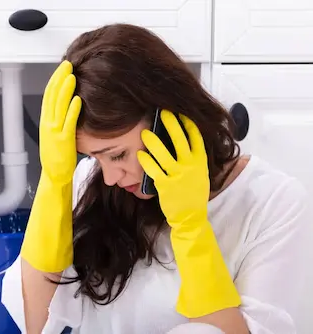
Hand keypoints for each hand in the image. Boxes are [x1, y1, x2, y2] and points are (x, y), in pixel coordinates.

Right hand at [39, 60, 81, 184]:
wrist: (54, 175)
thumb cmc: (58, 156)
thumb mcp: (55, 133)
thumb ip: (59, 119)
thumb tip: (67, 104)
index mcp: (46, 121)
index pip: (49, 95)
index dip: (55, 80)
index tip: (63, 68)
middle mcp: (48, 124)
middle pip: (52, 96)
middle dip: (59, 79)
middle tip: (67, 65)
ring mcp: (54, 132)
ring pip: (59, 106)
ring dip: (65, 90)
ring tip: (72, 77)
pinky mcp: (64, 141)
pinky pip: (68, 123)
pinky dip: (73, 110)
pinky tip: (78, 100)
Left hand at [137, 109, 209, 228]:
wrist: (191, 215)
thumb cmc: (193, 193)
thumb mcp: (199, 173)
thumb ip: (193, 158)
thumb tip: (181, 140)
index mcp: (200, 161)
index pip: (196, 137)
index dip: (188, 123)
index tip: (180, 112)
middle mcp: (190, 166)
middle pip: (180, 140)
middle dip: (171, 124)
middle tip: (162, 112)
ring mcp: (178, 175)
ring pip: (163, 153)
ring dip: (153, 141)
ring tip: (145, 133)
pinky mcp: (166, 185)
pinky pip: (153, 169)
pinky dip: (146, 161)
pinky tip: (140, 154)